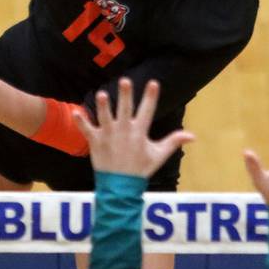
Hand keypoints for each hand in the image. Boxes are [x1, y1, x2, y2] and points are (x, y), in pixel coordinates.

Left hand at [73, 77, 194, 177]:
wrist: (120, 187)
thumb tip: (193, 136)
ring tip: (102, 94)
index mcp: (139, 132)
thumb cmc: (140, 169)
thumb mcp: (158, 155)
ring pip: (105, 118)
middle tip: (125, 81)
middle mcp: (124, 131)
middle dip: (126, 95)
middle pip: (125, 110)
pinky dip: (80, 122)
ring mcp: (109, 136)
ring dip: (103, 106)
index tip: (153, 82)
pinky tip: (75, 112)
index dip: (150, 97)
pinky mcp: (95, 142)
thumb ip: (173, 142)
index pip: (147, 111)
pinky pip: (86, 130)